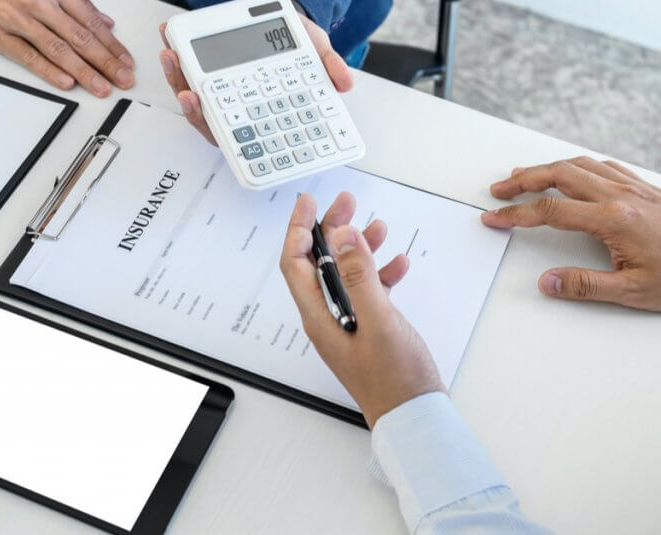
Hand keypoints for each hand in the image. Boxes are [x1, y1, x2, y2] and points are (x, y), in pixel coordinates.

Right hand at [0, 0, 134, 96]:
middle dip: (106, 61)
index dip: (112, 44)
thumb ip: (76, 5)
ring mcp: (17, 19)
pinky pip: (27, 55)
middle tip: (123, 80)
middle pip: (80, 37)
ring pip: (58, 48)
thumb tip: (105, 22)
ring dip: (84, 71)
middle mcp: (39, 2)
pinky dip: (48, 70)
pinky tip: (66, 82)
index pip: (91, 22)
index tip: (126, 62)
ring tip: (101, 87)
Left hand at [158, 15, 351, 145]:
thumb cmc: (297, 48)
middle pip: (204, 115)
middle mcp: (231, 107)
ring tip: (171, 56)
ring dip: (176, 76)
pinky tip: (168, 37)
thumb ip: (328, 69)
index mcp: (255, 115)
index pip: (233, 132)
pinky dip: (176, 53)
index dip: (216, 127)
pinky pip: (185, 67)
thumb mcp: (316, 55)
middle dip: (191, 105)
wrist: (286, 22)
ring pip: (190, 92)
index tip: (209, 113)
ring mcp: (214, 89)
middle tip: (188, 90)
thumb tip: (343, 84)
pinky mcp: (202, 68)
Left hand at [280, 193, 444, 427]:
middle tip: (347, 203)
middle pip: (319, 263)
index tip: (309, 202)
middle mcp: (327, 319)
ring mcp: (347, 325)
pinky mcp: (367, 331)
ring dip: (358, 248)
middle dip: (331, 230)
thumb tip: (341, 237)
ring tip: (376, 225)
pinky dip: (380, 274)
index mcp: (319, 316)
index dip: (298, 229)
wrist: (415, 418)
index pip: (295, 263)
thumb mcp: (378, 321)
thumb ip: (359, 276)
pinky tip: (397, 264)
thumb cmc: (394, 381)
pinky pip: (368, 293)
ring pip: (345, 274)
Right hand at [481, 156, 660, 310]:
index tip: (495, 217)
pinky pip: (604, 165)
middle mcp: (621, 196)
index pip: (550, 211)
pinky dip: (577, 165)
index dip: (516, 213)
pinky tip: (571, 172)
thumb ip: (584, 285)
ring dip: (547, 168)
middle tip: (500, 190)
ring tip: (524, 176)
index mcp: (614, 220)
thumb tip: (547, 282)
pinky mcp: (646, 187)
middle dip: (523, 180)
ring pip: (580, 164)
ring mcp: (635, 187)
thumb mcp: (632, 291)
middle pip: (559, 174)